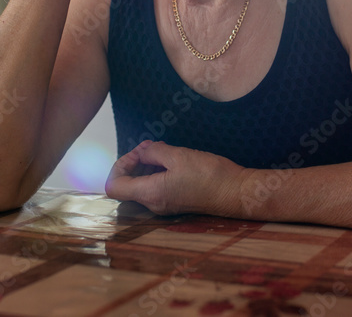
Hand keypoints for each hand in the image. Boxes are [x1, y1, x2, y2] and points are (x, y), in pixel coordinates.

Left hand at [105, 141, 248, 217]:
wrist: (237, 193)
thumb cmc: (210, 175)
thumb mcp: (178, 156)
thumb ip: (154, 152)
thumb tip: (143, 152)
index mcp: (150, 194)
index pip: (114, 186)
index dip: (120, 166)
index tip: (138, 153)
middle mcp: (154, 204)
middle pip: (127, 186)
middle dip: (133, 163)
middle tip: (149, 147)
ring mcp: (165, 205)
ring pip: (141, 186)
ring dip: (145, 167)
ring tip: (160, 149)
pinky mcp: (175, 202)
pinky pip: (155, 188)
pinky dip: (156, 173)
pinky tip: (170, 160)